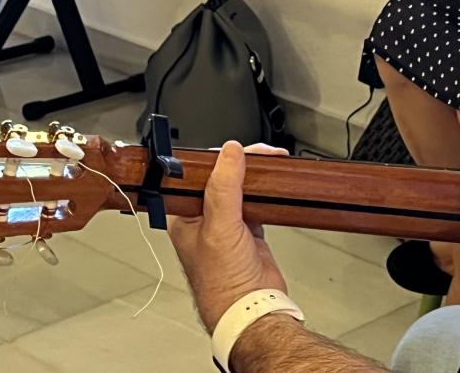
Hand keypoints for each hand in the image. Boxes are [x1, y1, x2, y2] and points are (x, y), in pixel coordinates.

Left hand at [167, 140, 289, 332]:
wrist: (253, 309)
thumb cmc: (223, 283)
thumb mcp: (220, 227)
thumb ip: (224, 188)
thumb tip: (230, 153)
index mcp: (185, 216)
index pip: (198, 174)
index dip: (217, 158)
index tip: (236, 149)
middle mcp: (204, 219)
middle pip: (221, 178)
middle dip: (241, 162)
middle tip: (262, 155)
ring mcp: (228, 225)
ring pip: (240, 188)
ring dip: (255, 176)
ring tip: (271, 164)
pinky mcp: (249, 232)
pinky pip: (255, 203)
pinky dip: (266, 193)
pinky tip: (273, 186)